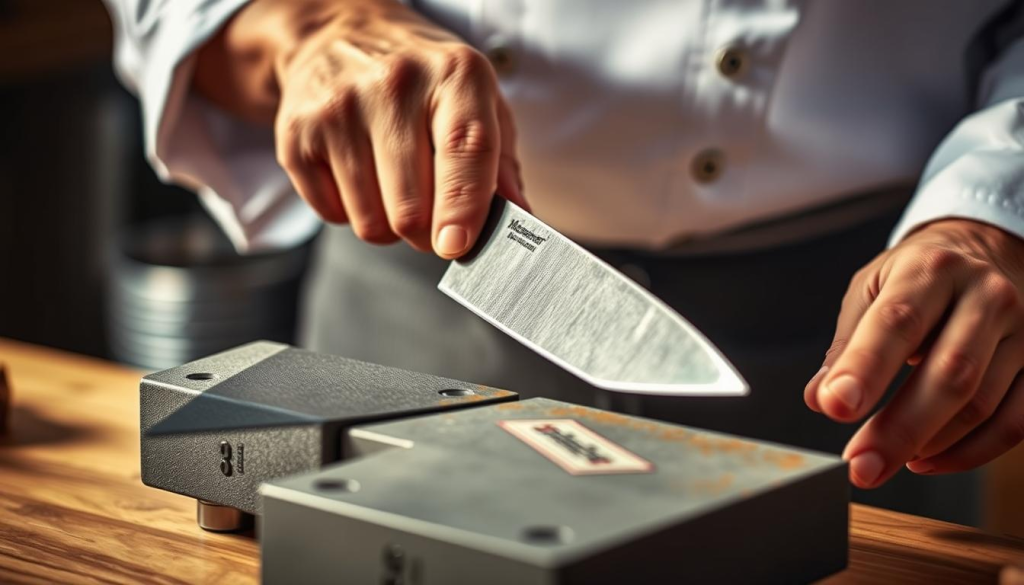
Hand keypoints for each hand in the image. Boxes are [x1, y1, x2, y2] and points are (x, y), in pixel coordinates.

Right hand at [195, 0, 526, 256]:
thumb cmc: (422, 78)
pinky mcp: (297, 136)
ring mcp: (338, 110)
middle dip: (428, 234)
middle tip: (434, 219)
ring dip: (390, 226)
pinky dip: (351, 212)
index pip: (464, 149)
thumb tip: (521, 217)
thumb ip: (502, 161)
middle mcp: (393, 85)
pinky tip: (359, 174)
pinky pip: (333, 216)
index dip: (462, 207)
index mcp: (454, 74)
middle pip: (411, 209)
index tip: (456, 245)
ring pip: (371, 223)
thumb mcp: (478, 99)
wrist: (336, 35)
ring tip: (394, 186)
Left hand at [804, 219, 1023, 487]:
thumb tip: (820, 399)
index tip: (835, 406)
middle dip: (899, 428)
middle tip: (860, 465)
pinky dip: (968, 453)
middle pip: (949, 373)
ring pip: (982, 404)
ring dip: (928, 444)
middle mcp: (987, 295)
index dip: (866, 367)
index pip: (898, 321)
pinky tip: (927, 459)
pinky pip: (1015, 423)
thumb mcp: (872, 288)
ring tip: (882, 460)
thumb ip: (847, 344)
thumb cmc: (920, 277)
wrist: (988, 253)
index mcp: (932, 269)